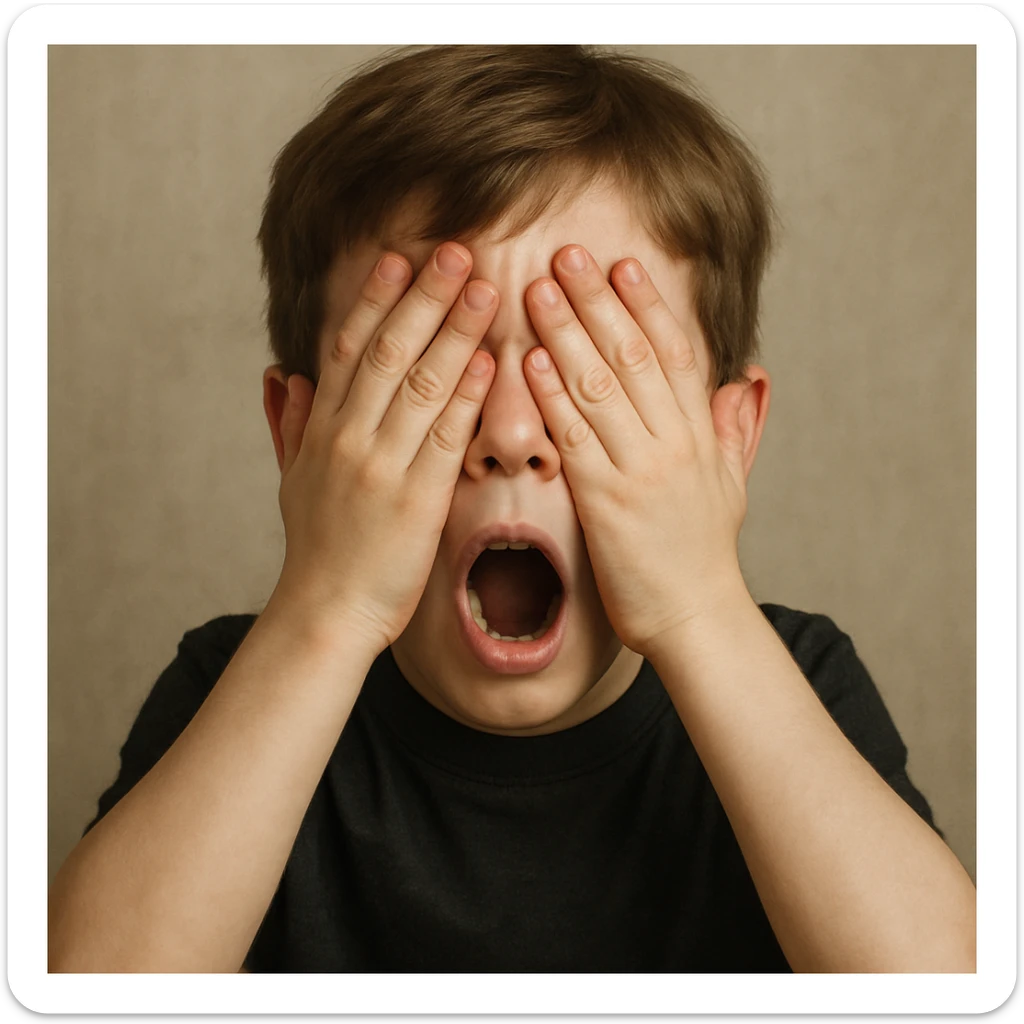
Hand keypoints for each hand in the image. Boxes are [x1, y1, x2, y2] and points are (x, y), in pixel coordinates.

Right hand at [274, 242, 497, 654]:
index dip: (374, 298)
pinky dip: (466, 397)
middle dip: (423, 297)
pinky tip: (487, 362)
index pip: (348, 347)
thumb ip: (289, 422)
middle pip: (388, 352)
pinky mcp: (416, 500)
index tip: (397, 255)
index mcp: (323, 428)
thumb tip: (284, 374)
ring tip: (483, 288)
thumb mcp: (290, 478)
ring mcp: (381, 466)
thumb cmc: (316, 547)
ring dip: (453, 331)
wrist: (324, 612)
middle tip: (455, 250)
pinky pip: (444, 438)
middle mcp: (349, 437)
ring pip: (420, 384)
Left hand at [523, 245, 748, 657]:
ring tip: (540, 289)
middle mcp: (674, 441)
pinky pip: (576, 437)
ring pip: (601, 386)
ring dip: (568, 333)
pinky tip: (530, 361)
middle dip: (598, 301)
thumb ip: (733, 428)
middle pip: (633, 355)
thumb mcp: (731, 484)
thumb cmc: (704, 554)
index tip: (623, 263)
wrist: (696, 618)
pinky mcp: (608, 501)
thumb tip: (745, 380)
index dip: (648, 305)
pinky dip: (552, 395)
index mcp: (701, 434)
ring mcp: (641, 468)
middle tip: (567, 255)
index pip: (675, 354)